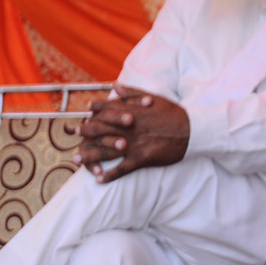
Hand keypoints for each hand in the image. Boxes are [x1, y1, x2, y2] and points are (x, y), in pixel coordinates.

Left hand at [72, 84, 189, 182]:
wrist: (192, 130)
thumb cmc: (172, 114)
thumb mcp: (152, 97)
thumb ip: (131, 92)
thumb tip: (114, 85)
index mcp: (131, 111)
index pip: (107, 109)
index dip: (94, 110)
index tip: (85, 112)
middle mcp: (129, 127)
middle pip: (101, 129)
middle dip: (85, 132)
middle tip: (74, 134)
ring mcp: (134, 144)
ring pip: (106, 150)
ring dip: (89, 156)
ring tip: (75, 160)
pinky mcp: (141, 158)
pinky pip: (122, 169)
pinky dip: (109, 175)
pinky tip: (98, 180)